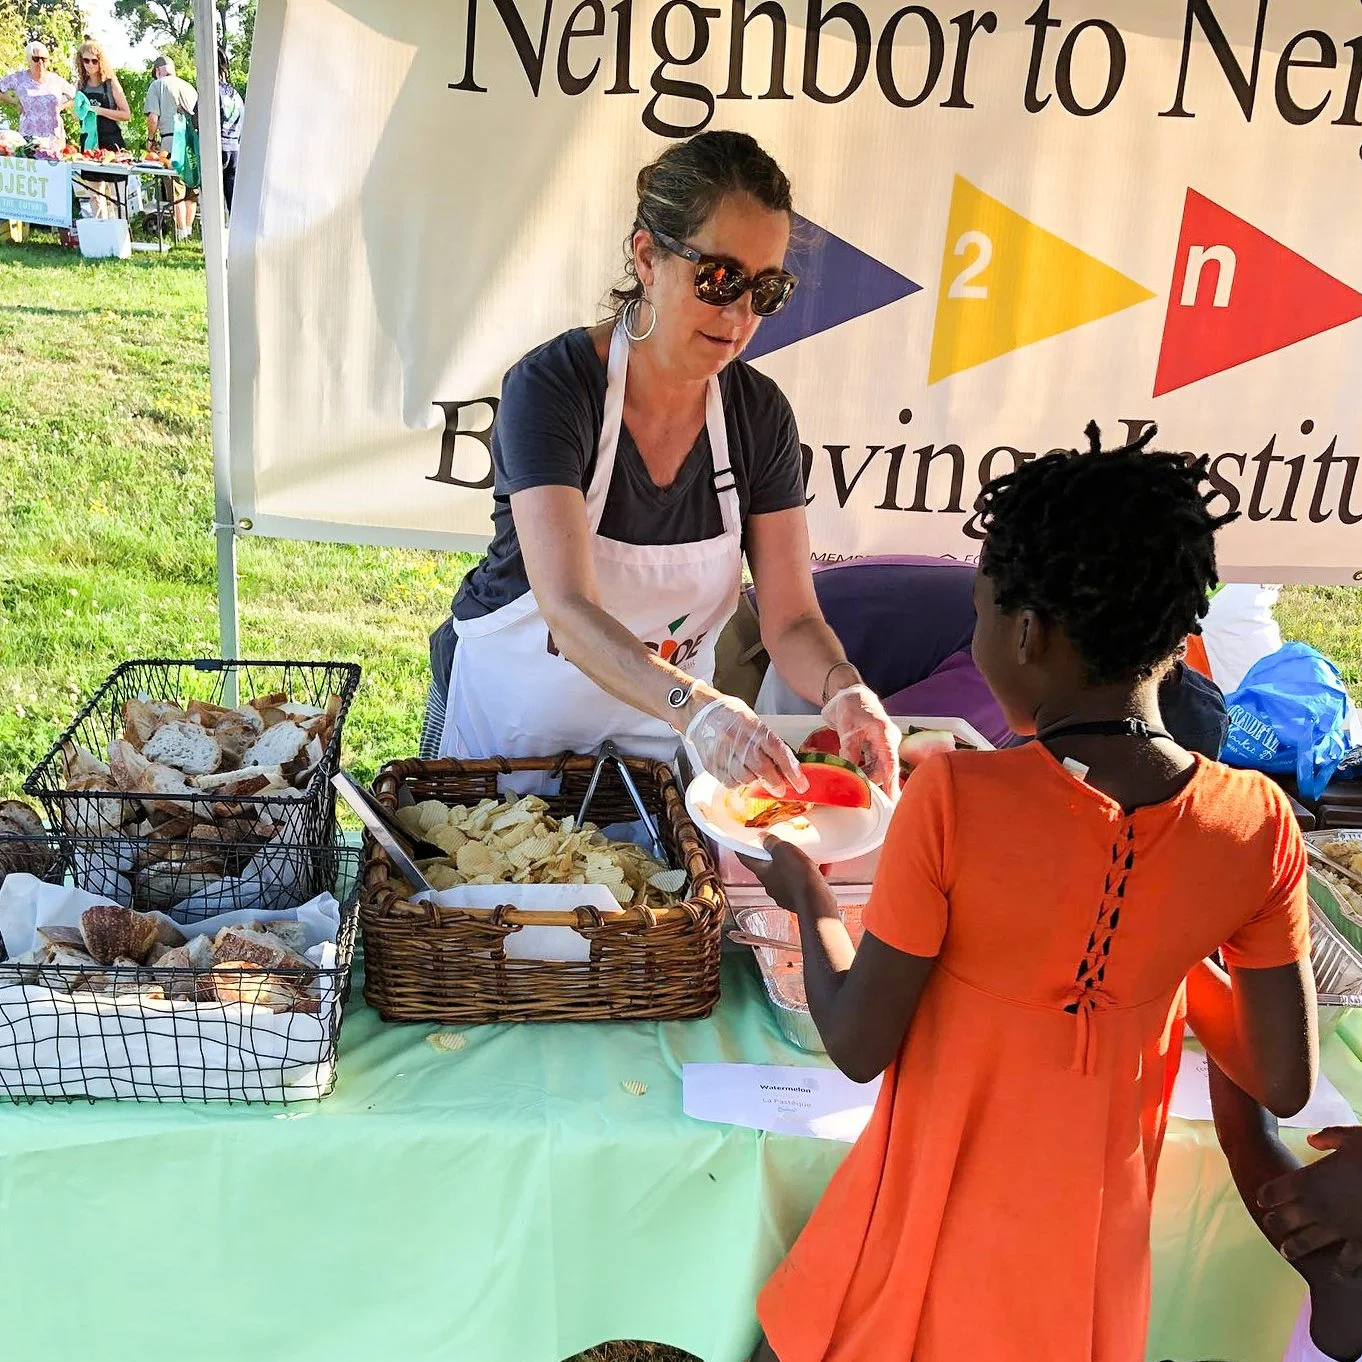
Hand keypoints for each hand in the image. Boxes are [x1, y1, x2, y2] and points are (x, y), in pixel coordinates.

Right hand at [685, 695, 806, 796]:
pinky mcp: (711, 763)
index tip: (801, 785)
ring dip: (755, 782)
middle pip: (762, 768)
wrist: (699, 711)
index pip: (777, 751)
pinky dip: (738, 783)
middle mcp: (738, 739)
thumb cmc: (730, 715)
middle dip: (775, 783)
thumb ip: (767, 740)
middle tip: (780, 790)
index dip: (792, 770)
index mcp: (753, 726)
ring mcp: (723, 751)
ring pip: (746, 778)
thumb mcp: (752, 720)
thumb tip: (786, 763)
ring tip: (755, 777)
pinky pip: (729, 782)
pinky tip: (738, 775)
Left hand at [738, 837, 825, 909]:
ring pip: (787, 876)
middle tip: (781, 847)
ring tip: (806, 858)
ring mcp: (785, 895)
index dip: (743, 851)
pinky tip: (820, 868)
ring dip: (794, 867)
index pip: (747, 860)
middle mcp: (771, 886)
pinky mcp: (799, 900)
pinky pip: (802, 884)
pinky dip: (809, 876)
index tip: (740, 846)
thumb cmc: (798, 877)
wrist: (816, 900)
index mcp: (763, 873)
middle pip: (769, 868)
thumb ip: (771, 842)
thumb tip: (763, 838)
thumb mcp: (783, 850)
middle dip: (775, 858)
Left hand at [821, 684, 901, 797]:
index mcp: (886, 735)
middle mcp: (888, 741)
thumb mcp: (847, 730)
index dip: (892, 784)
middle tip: (854, 792)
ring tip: (849, 783)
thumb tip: (850, 774)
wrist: (848, 693)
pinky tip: (851, 774)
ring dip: (864, 776)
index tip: (894, 801)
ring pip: (876, 768)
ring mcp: (882, 744)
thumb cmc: (851, 705)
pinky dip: (861, 769)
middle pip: (883, 770)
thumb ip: (850, 751)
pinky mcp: (874, 746)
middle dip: (870, 781)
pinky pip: (870, 763)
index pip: (891, 765)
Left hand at [1260, 1126, 1361, 1269]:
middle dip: (1275, 1222)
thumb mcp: (1351, 1137)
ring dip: (1295, 1248)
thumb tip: (1312, 1139)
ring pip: (1307, 1243)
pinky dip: (1342, 1269)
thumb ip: (1328, 1138)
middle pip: (1284, 1220)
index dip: (1266, 1195)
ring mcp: (1339, 1228)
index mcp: (1309, 1179)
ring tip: (1287, 1252)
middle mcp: (1318, 1206)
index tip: (1263, 1199)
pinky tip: (1338, 1273)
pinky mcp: (1361, 1243)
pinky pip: (1347, 1262)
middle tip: (1270, 1224)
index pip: (1274, 1191)